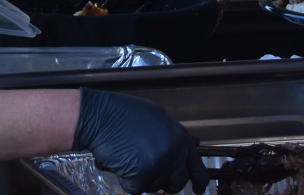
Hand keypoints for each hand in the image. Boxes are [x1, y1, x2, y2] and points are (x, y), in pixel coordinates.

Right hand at [73, 87, 207, 194]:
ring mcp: (158, 164)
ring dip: (142, 179)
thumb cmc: (127, 115)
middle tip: (149, 171)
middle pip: (177, 183)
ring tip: (131, 157)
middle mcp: (174, 152)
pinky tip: (122, 163)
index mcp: (181, 138)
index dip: (199, 181)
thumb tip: (177, 155)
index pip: (197, 167)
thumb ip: (170, 140)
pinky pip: (135, 190)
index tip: (199, 190)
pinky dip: (127, 181)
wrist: (104, 117)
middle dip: (164, 182)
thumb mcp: (159, 120)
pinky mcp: (141, 176)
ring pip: (153, 187)